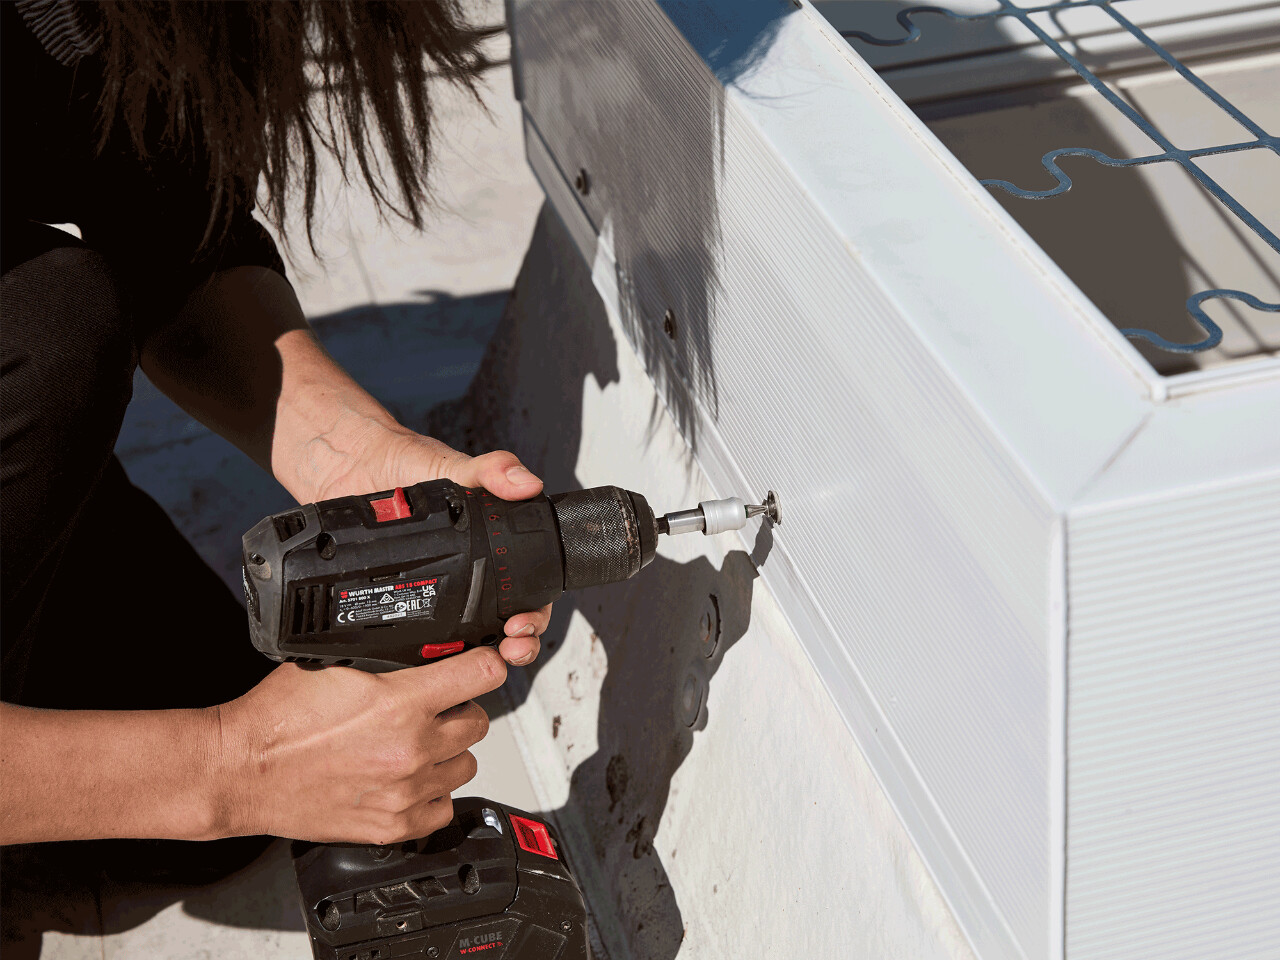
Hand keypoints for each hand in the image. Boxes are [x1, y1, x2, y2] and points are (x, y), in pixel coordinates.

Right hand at [218, 648, 505, 843]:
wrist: (241, 771)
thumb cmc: (276, 719)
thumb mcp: (334, 663)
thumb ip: (386, 658)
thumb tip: (421, 648)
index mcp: (400, 703)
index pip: (483, 673)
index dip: (488, 662)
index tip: (486, 663)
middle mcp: (410, 749)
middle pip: (479, 721)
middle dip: (460, 709)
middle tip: (436, 707)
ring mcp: (405, 791)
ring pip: (465, 765)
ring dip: (447, 752)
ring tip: (416, 744)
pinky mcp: (392, 826)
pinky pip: (443, 808)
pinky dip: (432, 793)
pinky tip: (409, 779)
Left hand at [309, 430, 552, 666]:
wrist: (352, 468)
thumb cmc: (406, 465)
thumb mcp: (453, 465)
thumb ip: (490, 470)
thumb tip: (526, 483)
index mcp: (490, 548)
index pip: (528, 590)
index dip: (535, 613)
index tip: (524, 622)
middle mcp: (468, 575)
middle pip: (506, 623)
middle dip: (517, 644)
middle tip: (510, 647)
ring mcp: (437, 592)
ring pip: (470, 639)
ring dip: (480, 657)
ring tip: (479, 659)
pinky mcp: (403, 602)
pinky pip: (422, 636)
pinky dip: (432, 654)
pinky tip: (431, 660)